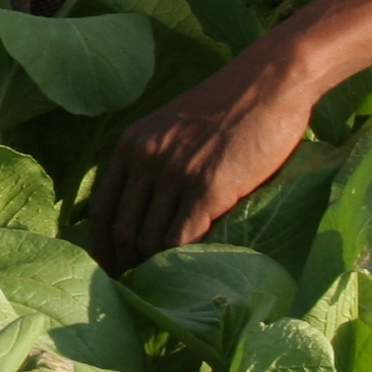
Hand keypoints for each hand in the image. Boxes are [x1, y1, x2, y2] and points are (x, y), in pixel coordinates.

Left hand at [88, 50, 318, 268]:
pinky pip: (183, 238)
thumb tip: (149, 209)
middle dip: (125, 265)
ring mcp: (175, 173)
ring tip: (164, 289)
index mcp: (132, 144)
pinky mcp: (209, 187)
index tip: (110, 269)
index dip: (103, 246)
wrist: (269, 81)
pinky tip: (191, 273)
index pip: (102, 208)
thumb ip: (156, 159)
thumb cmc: (230, 106)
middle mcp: (146, 159)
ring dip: (155, 269)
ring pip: (151, 239)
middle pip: (123, 230)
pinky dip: (183, 261)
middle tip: (136, 290)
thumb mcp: (174, 127)